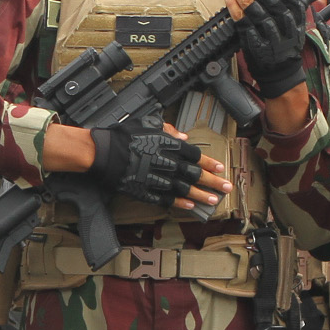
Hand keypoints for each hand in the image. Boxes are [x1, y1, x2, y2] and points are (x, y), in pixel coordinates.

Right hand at [84, 122, 224, 209]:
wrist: (103, 153)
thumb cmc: (123, 136)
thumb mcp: (146, 124)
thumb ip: (167, 129)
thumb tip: (183, 135)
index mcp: (168, 144)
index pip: (195, 155)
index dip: (209, 162)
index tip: (221, 168)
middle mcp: (166, 162)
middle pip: (194, 174)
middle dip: (212, 181)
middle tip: (226, 187)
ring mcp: (156, 178)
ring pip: (184, 188)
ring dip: (201, 195)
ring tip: (213, 200)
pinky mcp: (145, 191)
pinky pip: (166, 198)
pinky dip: (179, 202)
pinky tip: (190, 206)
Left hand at [234, 0, 310, 99]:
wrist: (281, 70)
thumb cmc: (286, 42)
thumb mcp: (294, 21)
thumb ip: (285, 2)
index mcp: (295, 13)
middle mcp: (283, 21)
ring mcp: (268, 31)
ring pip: (250, 5)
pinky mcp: (254, 40)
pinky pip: (240, 19)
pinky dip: (232, 6)